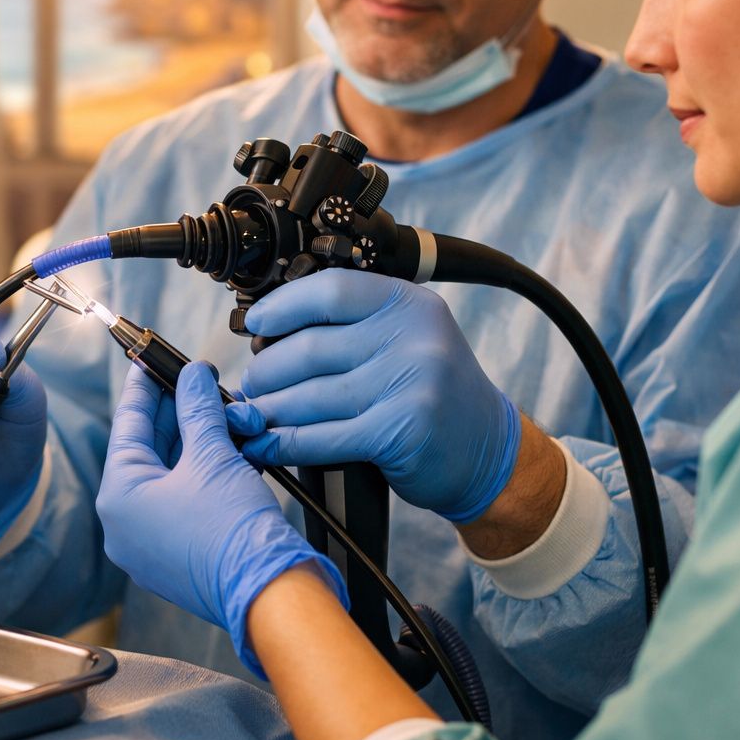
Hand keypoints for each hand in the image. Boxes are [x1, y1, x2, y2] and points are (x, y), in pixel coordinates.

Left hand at [96, 361, 346, 673]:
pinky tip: (238, 447)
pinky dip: (213, 472)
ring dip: (208, 441)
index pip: (128, 425)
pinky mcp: (182, 553)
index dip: (145, 387)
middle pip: (153, 449)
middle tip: (203, 383)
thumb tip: (193, 376)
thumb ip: (199, 408)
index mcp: (119, 498)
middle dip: (188, 414)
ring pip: (177, 473)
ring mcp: (153, 543)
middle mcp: (127, 524)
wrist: (270, 591)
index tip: (152, 360)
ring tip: (235, 417)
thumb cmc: (233, 531)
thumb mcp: (213, 454)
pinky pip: (190, 499)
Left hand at [239, 270, 520, 523]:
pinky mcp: (399, 432)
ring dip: (269, 409)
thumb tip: (270, 330)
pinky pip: (323, 437)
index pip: (330, 290)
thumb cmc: (433, 392)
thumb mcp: (407, 339)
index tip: (255, 324)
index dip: (282, 307)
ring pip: (311, 396)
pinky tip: (265, 446)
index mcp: (409, 304)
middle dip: (268, 369)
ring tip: (253, 413)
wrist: (486, 449)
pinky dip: (285, 444)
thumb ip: (355, 326)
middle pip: (312, 347)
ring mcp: (409, 385)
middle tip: (253, 382)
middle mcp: (413, 338)